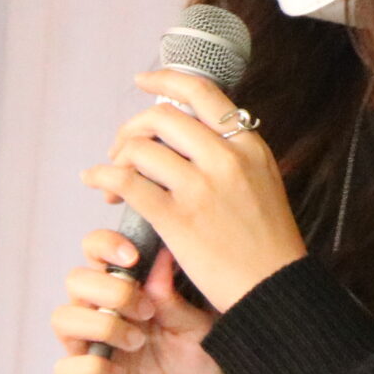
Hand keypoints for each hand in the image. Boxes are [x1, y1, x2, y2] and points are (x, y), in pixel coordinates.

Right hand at [52, 228, 231, 373]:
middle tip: (146, 310)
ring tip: (137, 341)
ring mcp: (91, 350)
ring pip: (63, 319)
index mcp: (129, 291)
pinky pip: (66, 368)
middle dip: (109, 290)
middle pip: (76, 280)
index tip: (133, 257)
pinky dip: (92, 366)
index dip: (105, 246)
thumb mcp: (199, 330)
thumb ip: (175, 298)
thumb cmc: (201, 367)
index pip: (97, 252)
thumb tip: (160, 257)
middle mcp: (103, 315)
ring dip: (101, 325)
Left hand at [80, 69, 308, 312]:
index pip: (202, 93)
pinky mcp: (178, 219)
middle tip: (123, 150)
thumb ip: (233, 156)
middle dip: (132, 129)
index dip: (165, 81)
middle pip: (162, 117)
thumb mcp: (264, 183)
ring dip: (117, 159)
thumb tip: (194, 135)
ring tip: (114, 181)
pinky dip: (104, 178)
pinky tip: (98, 186)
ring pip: (141, 148)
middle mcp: (226, 158)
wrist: (275, 292)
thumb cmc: (268, 246)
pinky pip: (128, 183)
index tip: (143, 83)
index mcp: (249, 146)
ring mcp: (202, 188)